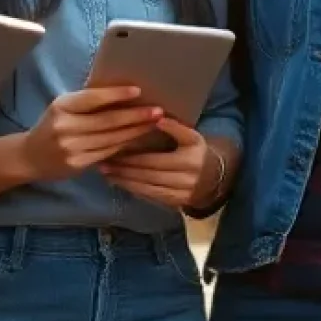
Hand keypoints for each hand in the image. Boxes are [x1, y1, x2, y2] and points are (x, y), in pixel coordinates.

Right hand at [24, 88, 164, 180]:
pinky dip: (126, 145)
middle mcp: (65, 127)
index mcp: (62, 106)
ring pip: (111, 138)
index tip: (138, 91)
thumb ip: (87, 102)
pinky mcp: (78, 165)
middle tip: (158, 111)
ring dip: (136, 131)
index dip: (116, 95)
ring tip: (154, 123)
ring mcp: (71, 148)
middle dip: (136, 116)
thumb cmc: (53, 125)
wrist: (30, 157)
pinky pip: (108, 153)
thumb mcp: (63, 107)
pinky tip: (139, 138)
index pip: (93, 99)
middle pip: (107, 121)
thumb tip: (124, 93)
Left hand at [99, 119, 215, 208]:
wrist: (214, 178)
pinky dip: (133, 189)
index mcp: (190, 157)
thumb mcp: (192, 137)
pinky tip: (119, 182)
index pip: (156, 158)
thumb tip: (156, 118)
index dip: (135, 155)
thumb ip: (176, 128)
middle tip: (105, 161)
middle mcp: (186, 177)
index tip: (116, 149)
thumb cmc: (197, 152)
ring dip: (124, 179)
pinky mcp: (174, 202)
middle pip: (149, 172)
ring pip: (147, 185)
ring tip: (106, 172)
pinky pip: (150, 195)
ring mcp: (180, 192)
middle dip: (125, 167)